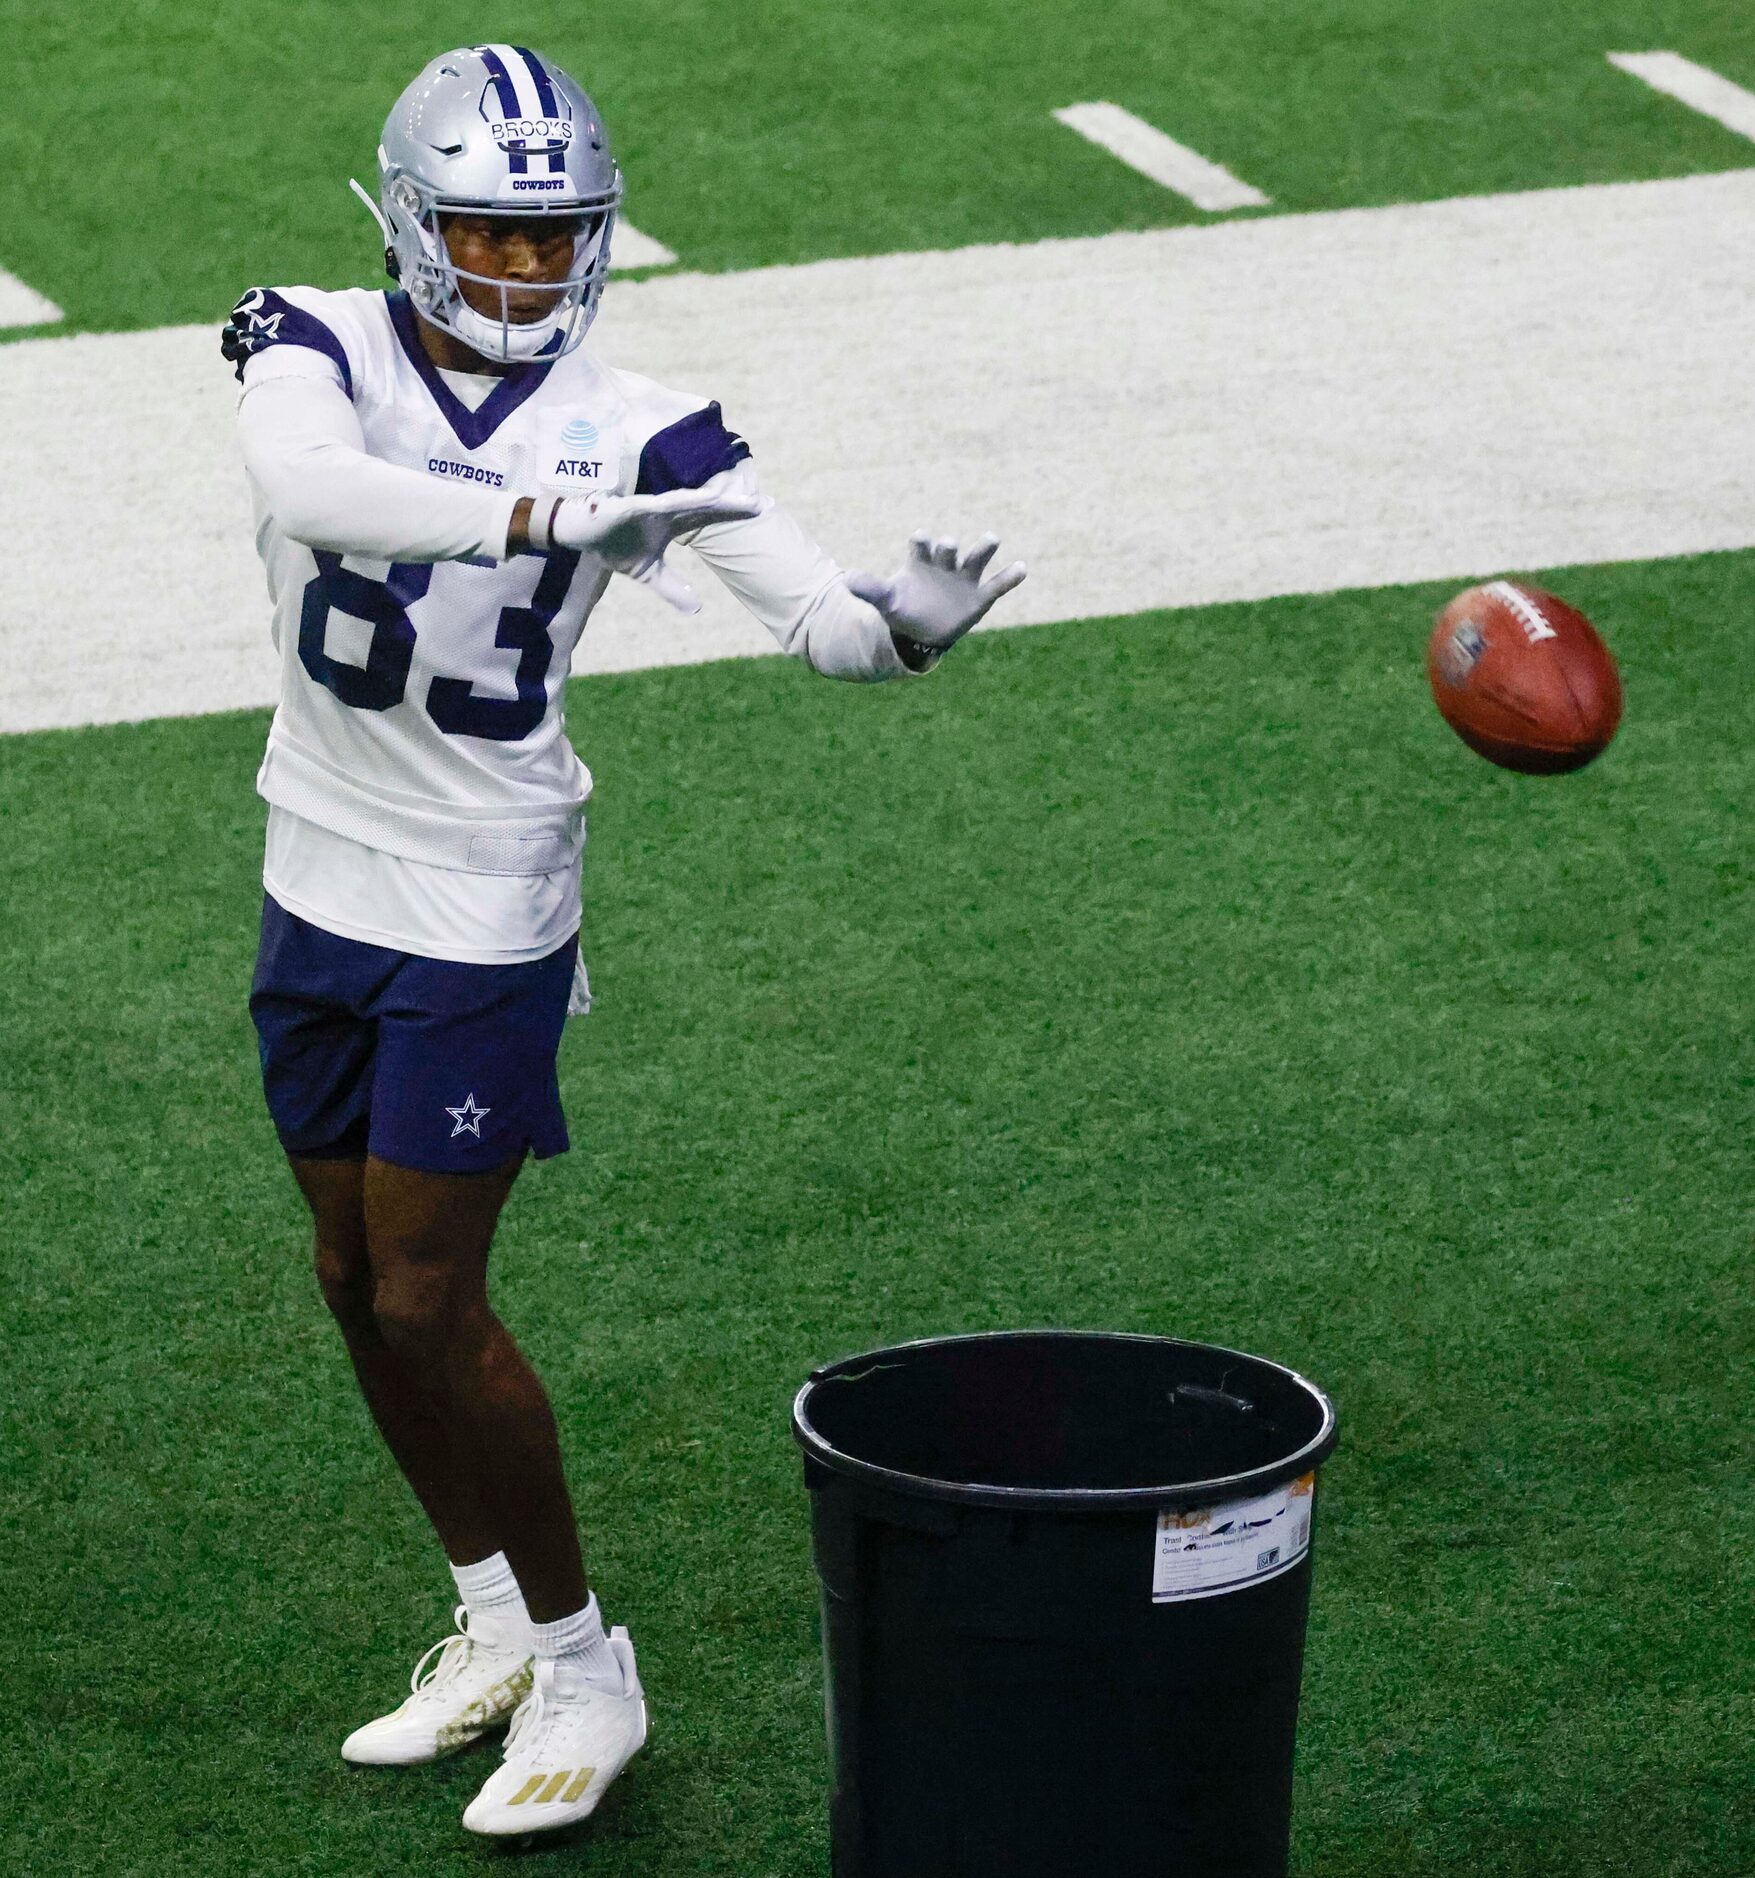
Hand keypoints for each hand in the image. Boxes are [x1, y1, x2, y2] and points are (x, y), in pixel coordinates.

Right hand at [549, 468, 764, 613]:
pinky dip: (671, 503)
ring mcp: (649, 506)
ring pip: (686, 501)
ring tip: (737, 498)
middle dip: (735, 503)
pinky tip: (690, 500)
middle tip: (765, 503)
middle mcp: (666, 508)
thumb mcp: (647, 573)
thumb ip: (672, 588)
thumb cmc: (613, 543)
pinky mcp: (628, 506)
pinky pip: (653, 504)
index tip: (766, 510)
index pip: (712, 515)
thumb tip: (698, 608)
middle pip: (706, 505)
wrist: (577, 531)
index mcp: (674, 520)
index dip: (737, 512)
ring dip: (711, 499)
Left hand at [846, 532, 1026, 654]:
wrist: (923, 631)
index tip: (921, 539)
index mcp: (921, 562)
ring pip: (977, 559)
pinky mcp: (980, 596)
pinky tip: (1022, 568)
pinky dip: (1010, 577)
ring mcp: (964, 579)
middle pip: (949, 549)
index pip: (921, 545)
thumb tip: (844, 581)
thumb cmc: (903, 609)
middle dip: (948, 547)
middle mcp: (945, 565)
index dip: (922, 542)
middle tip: (948, 545)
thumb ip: (869, 590)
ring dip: (984, 549)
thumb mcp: (886, 601)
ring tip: (991, 539)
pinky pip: (997, 585)